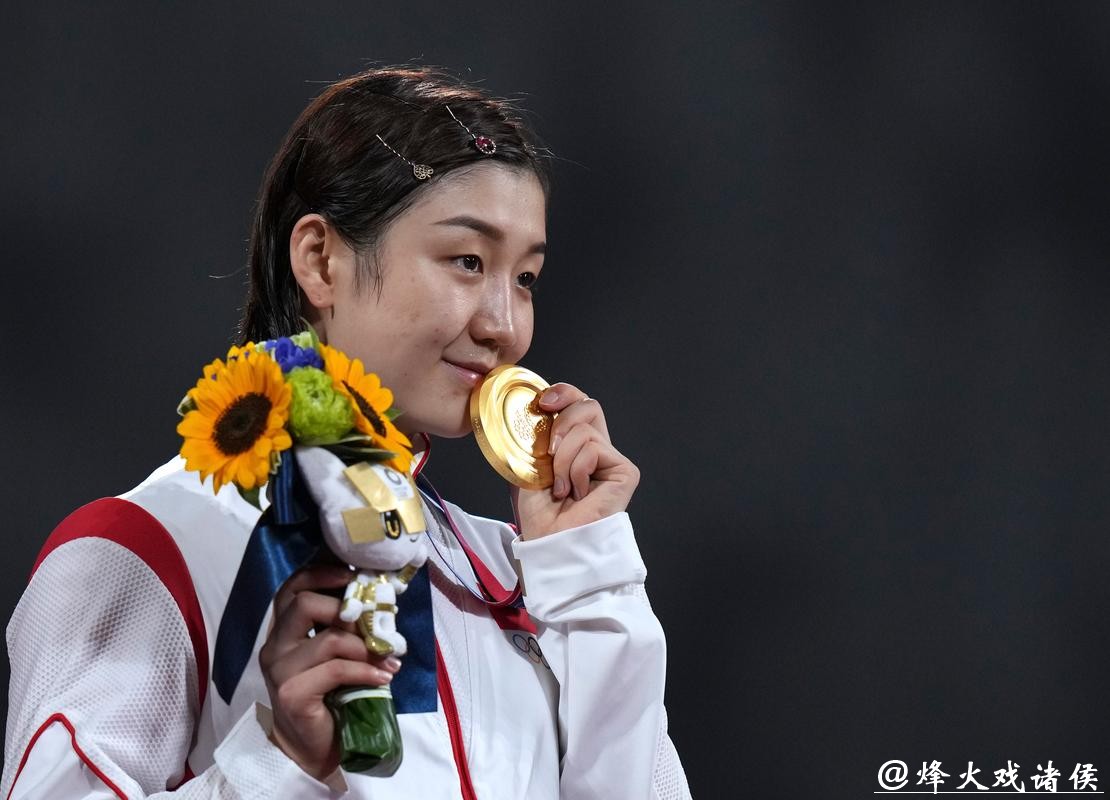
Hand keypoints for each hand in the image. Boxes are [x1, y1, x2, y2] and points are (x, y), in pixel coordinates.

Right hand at [258, 564, 400, 779]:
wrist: (315, 745)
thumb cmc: (330, 693)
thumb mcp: (335, 652)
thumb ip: (343, 626)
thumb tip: (377, 598)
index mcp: (282, 629)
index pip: (292, 587)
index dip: (321, 573)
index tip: (354, 576)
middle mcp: (274, 645)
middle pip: (305, 603)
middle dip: (348, 609)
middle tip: (375, 626)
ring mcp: (279, 669)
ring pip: (329, 639)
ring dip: (367, 648)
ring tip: (388, 659)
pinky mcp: (291, 693)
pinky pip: (337, 669)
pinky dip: (366, 671)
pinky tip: (383, 678)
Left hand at [511, 382, 639, 538]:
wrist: (551, 543)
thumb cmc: (540, 515)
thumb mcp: (529, 465)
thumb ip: (537, 437)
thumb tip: (536, 409)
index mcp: (576, 446)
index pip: (578, 403)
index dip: (564, 393)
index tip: (542, 403)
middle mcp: (598, 450)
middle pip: (588, 405)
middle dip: (561, 421)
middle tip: (548, 451)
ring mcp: (613, 461)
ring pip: (584, 431)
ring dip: (561, 461)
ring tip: (561, 488)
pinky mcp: (625, 472)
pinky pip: (593, 449)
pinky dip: (575, 470)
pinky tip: (576, 493)